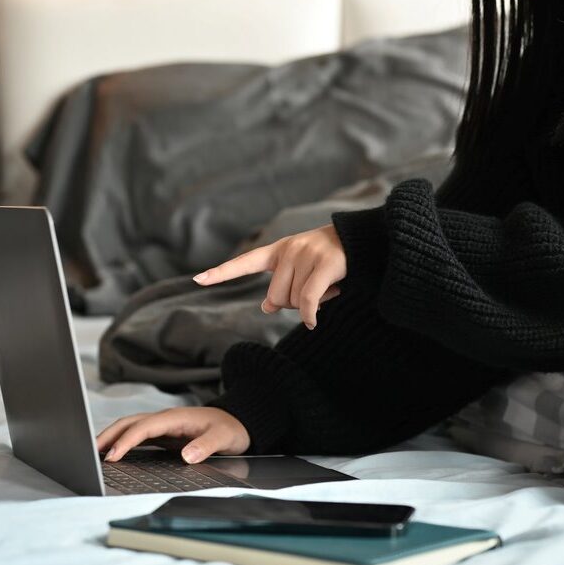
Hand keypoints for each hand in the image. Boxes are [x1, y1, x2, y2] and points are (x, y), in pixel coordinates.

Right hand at [96, 407, 250, 462]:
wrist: (238, 422)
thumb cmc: (230, 429)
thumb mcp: (223, 438)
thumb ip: (206, 446)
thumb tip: (187, 456)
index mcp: (175, 418)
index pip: (143, 427)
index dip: (126, 441)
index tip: (113, 456)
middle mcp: (165, 419)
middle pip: (129, 423)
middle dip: (108, 435)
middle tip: (89, 452)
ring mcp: (162, 425)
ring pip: (130, 427)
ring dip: (110, 437)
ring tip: (93, 453)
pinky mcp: (163, 434)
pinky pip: (137, 436)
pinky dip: (122, 442)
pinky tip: (113, 454)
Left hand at [193, 223, 344, 329]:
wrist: (365, 242)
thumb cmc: (334, 261)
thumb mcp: (304, 269)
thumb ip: (284, 285)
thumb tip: (267, 306)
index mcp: (280, 250)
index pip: (245, 262)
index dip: (221, 273)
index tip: (198, 280)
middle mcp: (290, 250)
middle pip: (277, 296)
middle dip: (293, 304)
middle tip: (316, 295)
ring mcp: (307, 255)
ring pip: (294, 300)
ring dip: (311, 305)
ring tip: (330, 289)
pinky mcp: (325, 264)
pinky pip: (308, 299)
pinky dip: (309, 314)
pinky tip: (312, 322)